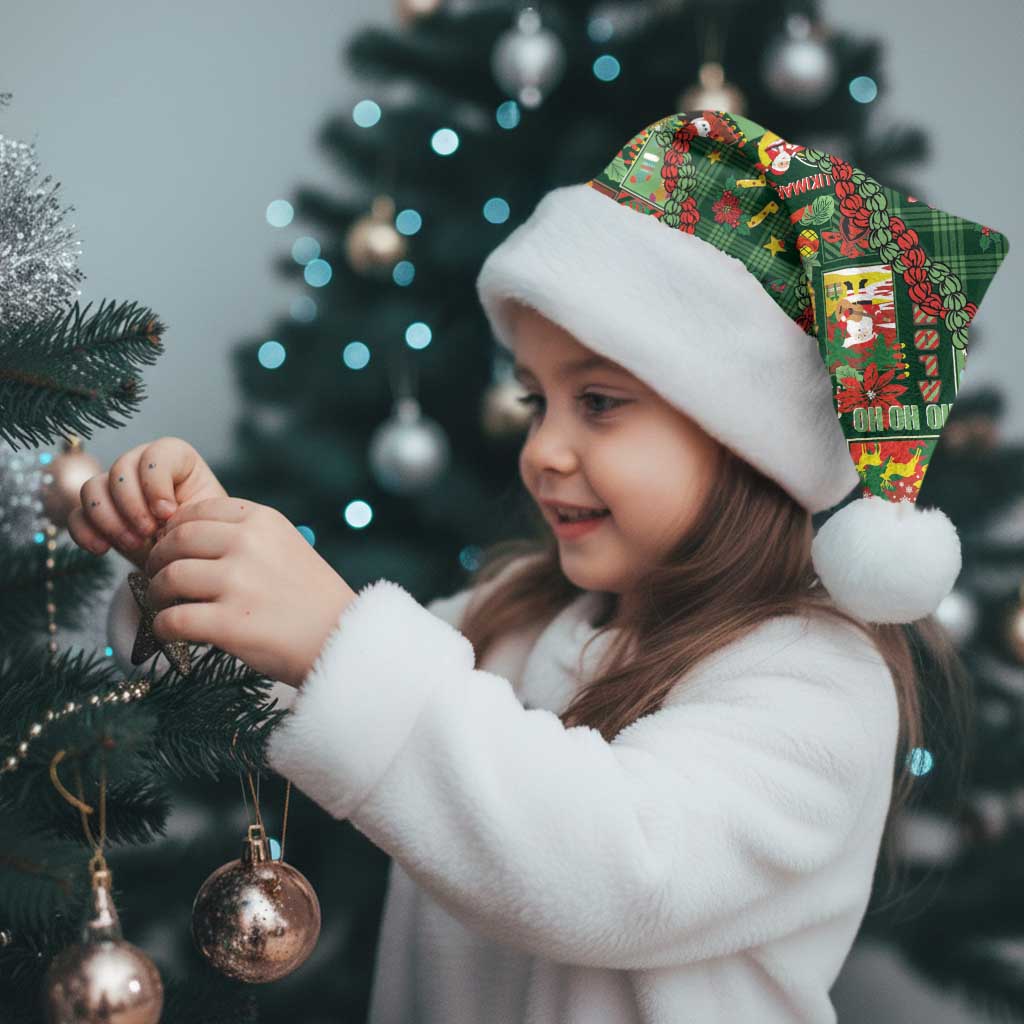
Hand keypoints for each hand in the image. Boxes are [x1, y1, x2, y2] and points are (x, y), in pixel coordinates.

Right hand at [67, 437, 227, 570]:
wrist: (188, 560)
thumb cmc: (203, 534)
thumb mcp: (206, 520)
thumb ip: (189, 510)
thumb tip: (163, 516)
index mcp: (176, 459)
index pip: (156, 454)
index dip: (156, 483)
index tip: (168, 513)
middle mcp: (141, 466)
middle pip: (120, 469)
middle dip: (132, 505)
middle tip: (148, 533)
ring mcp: (115, 488)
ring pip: (92, 488)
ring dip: (109, 519)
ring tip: (133, 544)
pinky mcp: (97, 514)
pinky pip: (76, 515)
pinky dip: (85, 532)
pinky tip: (102, 549)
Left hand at [143, 496, 357, 687]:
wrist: (343, 639)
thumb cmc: (312, 598)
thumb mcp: (287, 546)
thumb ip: (245, 536)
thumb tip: (185, 538)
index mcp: (263, 520)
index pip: (197, 511)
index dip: (174, 530)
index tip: (172, 548)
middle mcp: (248, 544)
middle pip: (176, 541)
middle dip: (158, 560)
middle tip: (157, 577)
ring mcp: (238, 583)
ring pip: (169, 578)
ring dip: (157, 594)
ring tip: (165, 605)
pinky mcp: (229, 623)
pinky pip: (172, 620)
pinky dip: (163, 628)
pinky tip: (170, 632)